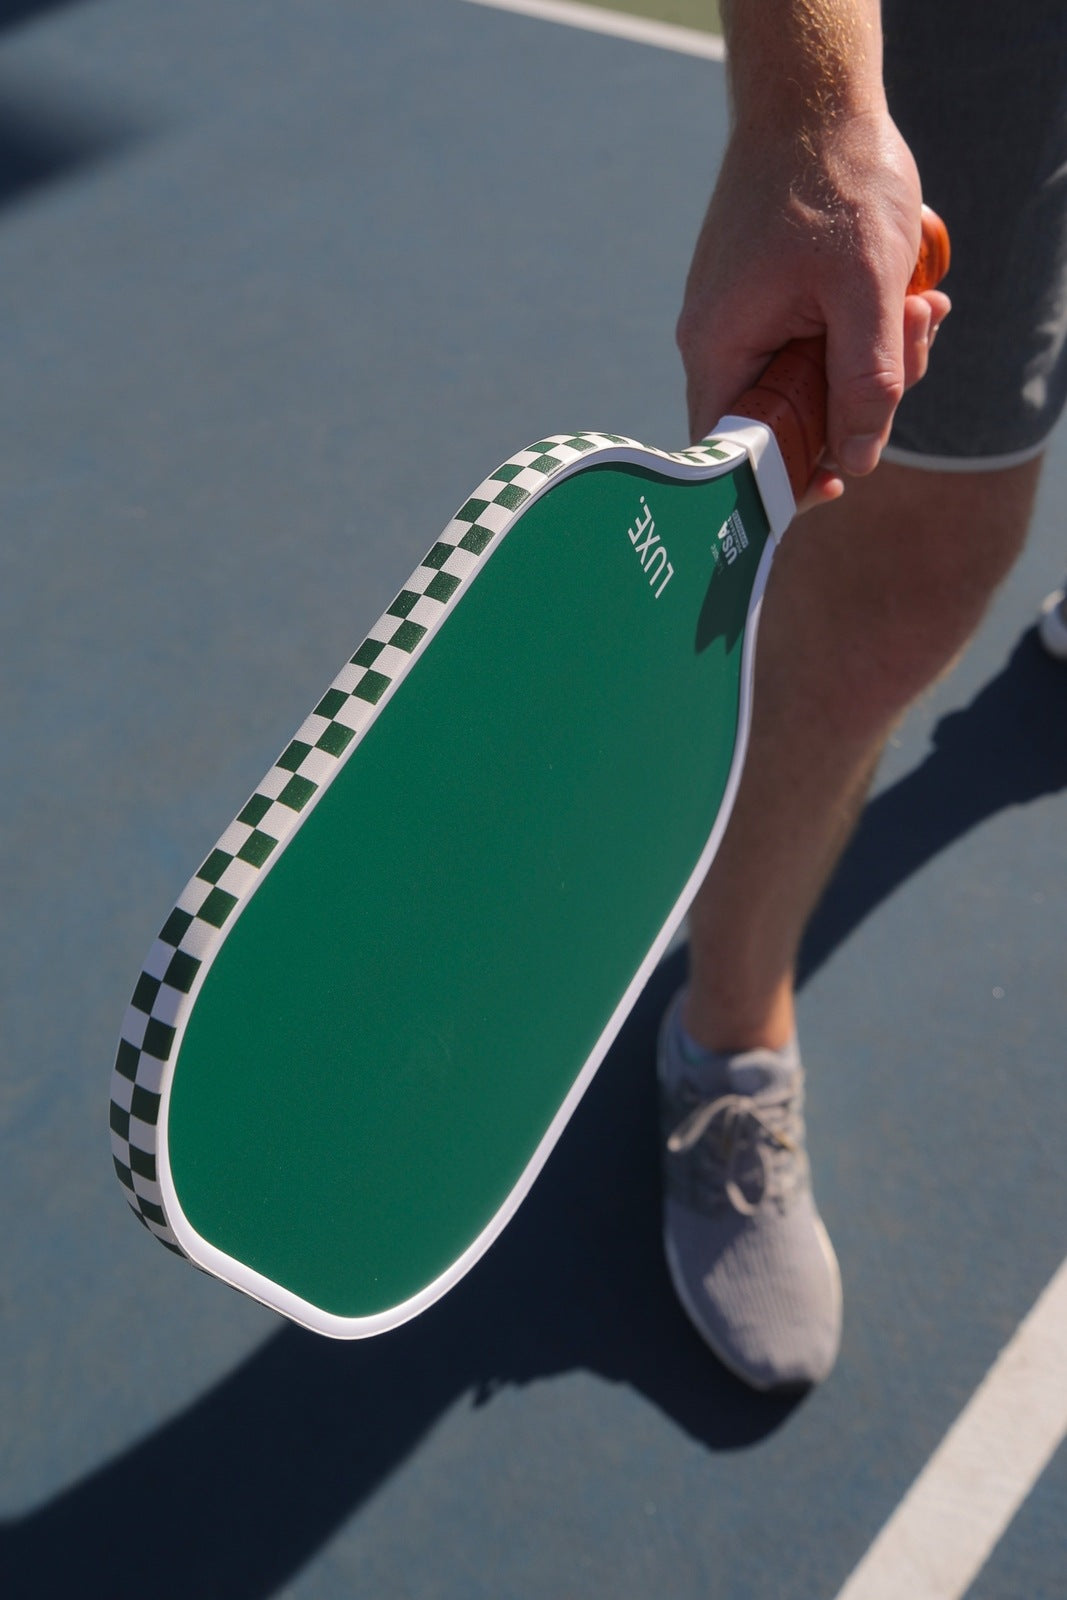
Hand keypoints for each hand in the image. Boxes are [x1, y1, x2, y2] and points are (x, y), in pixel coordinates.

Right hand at [676, 108, 950, 505]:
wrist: (812, 98)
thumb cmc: (836, 181)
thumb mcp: (867, 290)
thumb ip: (865, 383)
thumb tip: (856, 462)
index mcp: (720, 347)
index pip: (732, 452)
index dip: (781, 479)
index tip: (837, 481)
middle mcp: (716, 339)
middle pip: (781, 418)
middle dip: (855, 401)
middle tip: (913, 347)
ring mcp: (738, 315)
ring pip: (807, 379)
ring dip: (871, 359)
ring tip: (916, 304)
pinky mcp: (763, 295)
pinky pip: (812, 342)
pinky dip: (859, 330)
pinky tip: (899, 294)